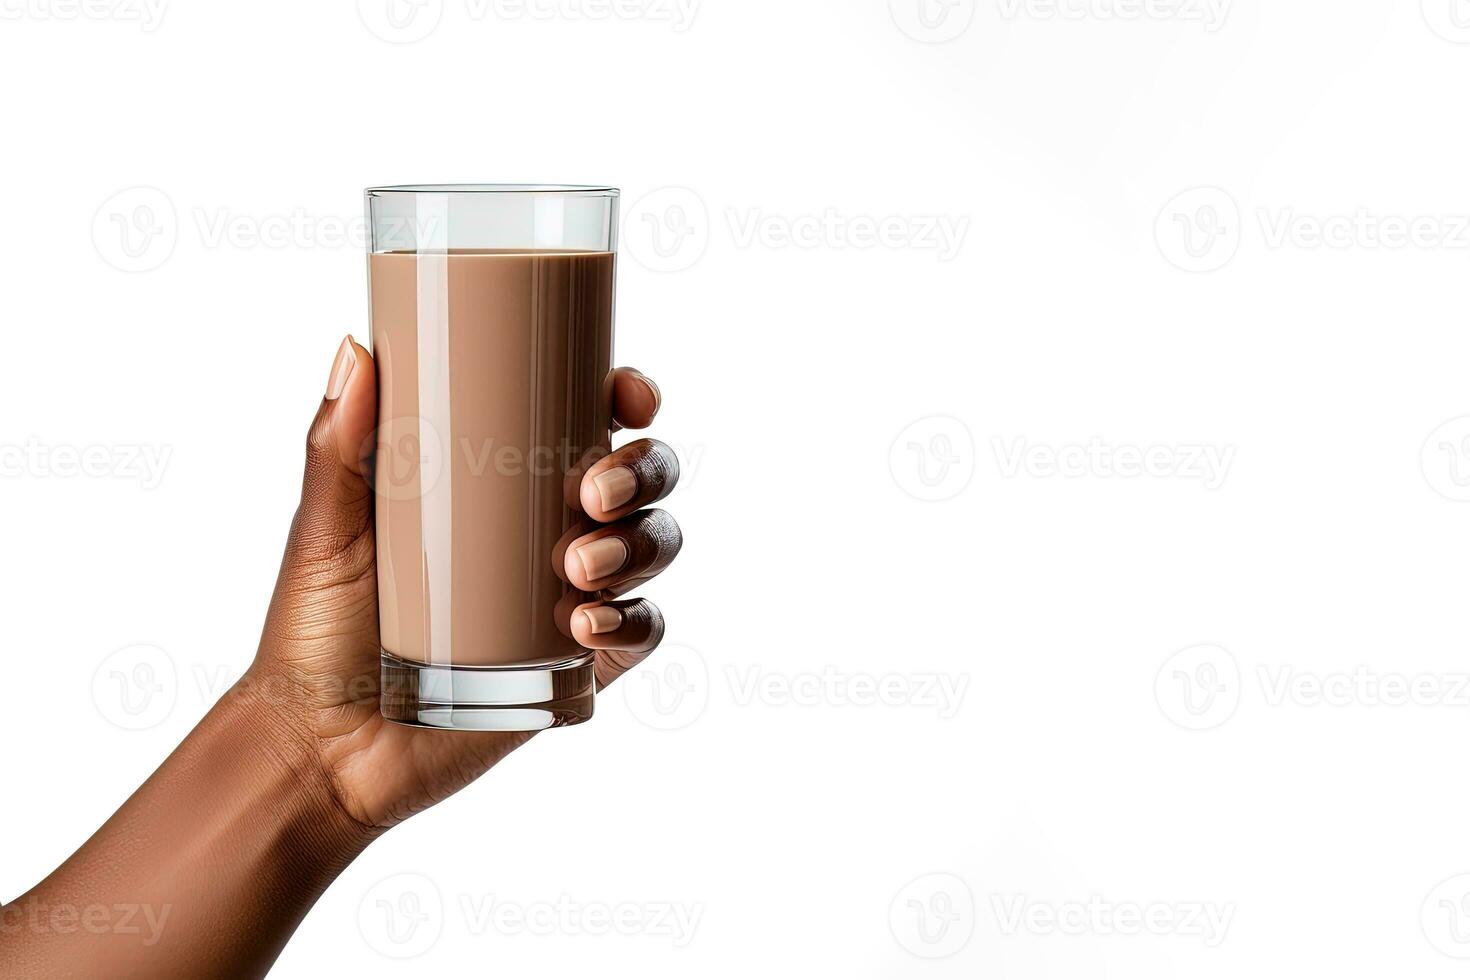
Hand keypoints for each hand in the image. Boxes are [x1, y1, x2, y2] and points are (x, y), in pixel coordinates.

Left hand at [247, 338, 680, 829]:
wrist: (317, 749)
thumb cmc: (313, 633)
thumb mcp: (325, 530)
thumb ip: (337, 446)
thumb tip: (356, 348)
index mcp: (504, 484)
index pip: (589, 423)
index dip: (627, 399)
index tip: (625, 393)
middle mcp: (550, 534)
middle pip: (642, 481)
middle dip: (644, 471)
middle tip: (592, 493)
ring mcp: (571, 601)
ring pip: (654, 548)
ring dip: (640, 545)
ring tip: (580, 568)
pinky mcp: (578, 668)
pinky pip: (642, 633)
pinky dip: (633, 620)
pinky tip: (586, 622)